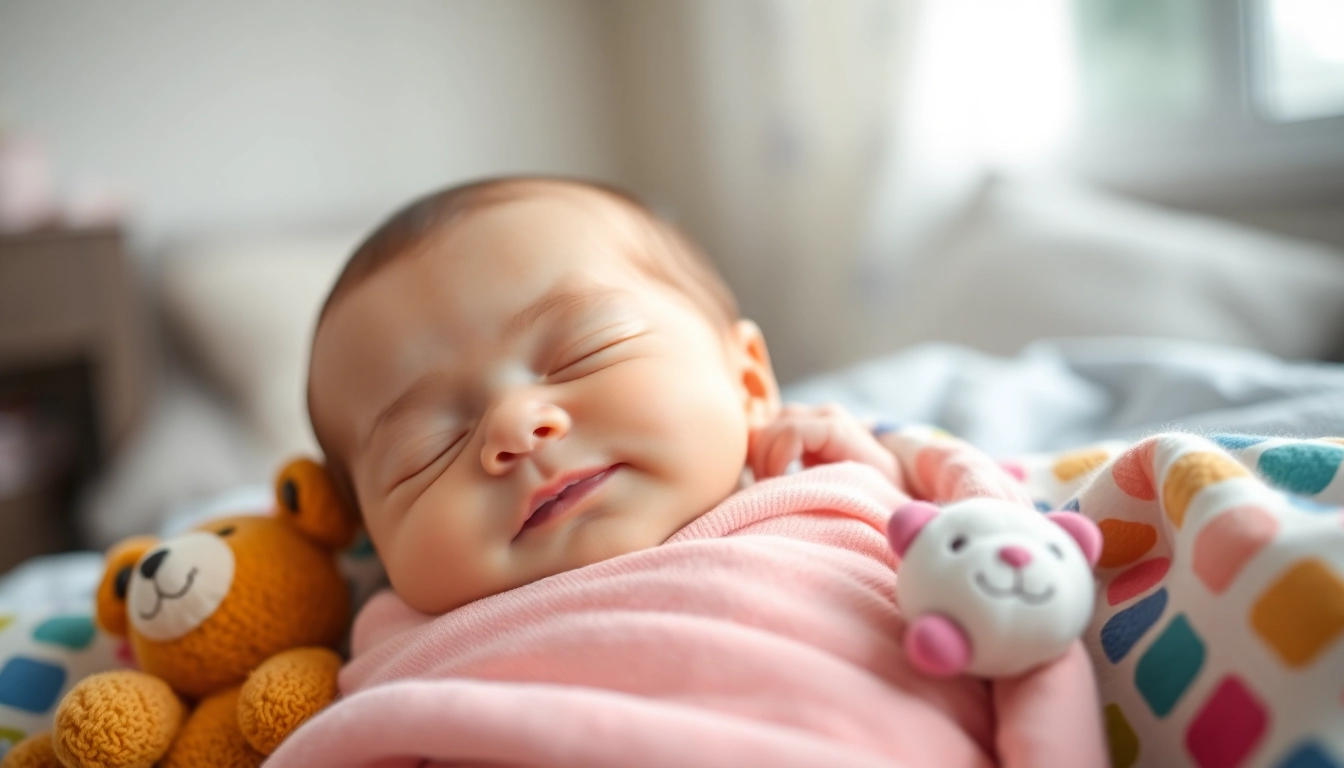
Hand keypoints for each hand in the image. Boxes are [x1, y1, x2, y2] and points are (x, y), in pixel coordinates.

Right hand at [748, 403, 900, 483]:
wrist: (892, 476)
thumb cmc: (881, 490)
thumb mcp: (862, 491)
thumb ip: (833, 490)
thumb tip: (797, 499)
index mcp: (839, 429)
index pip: (792, 431)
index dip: (776, 458)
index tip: (775, 487)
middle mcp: (823, 415)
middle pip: (772, 428)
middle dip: (764, 462)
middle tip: (768, 493)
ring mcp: (810, 417)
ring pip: (765, 428)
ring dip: (760, 459)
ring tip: (769, 486)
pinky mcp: (800, 426)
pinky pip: (767, 434)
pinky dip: (762, 456)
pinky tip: (769, 477)